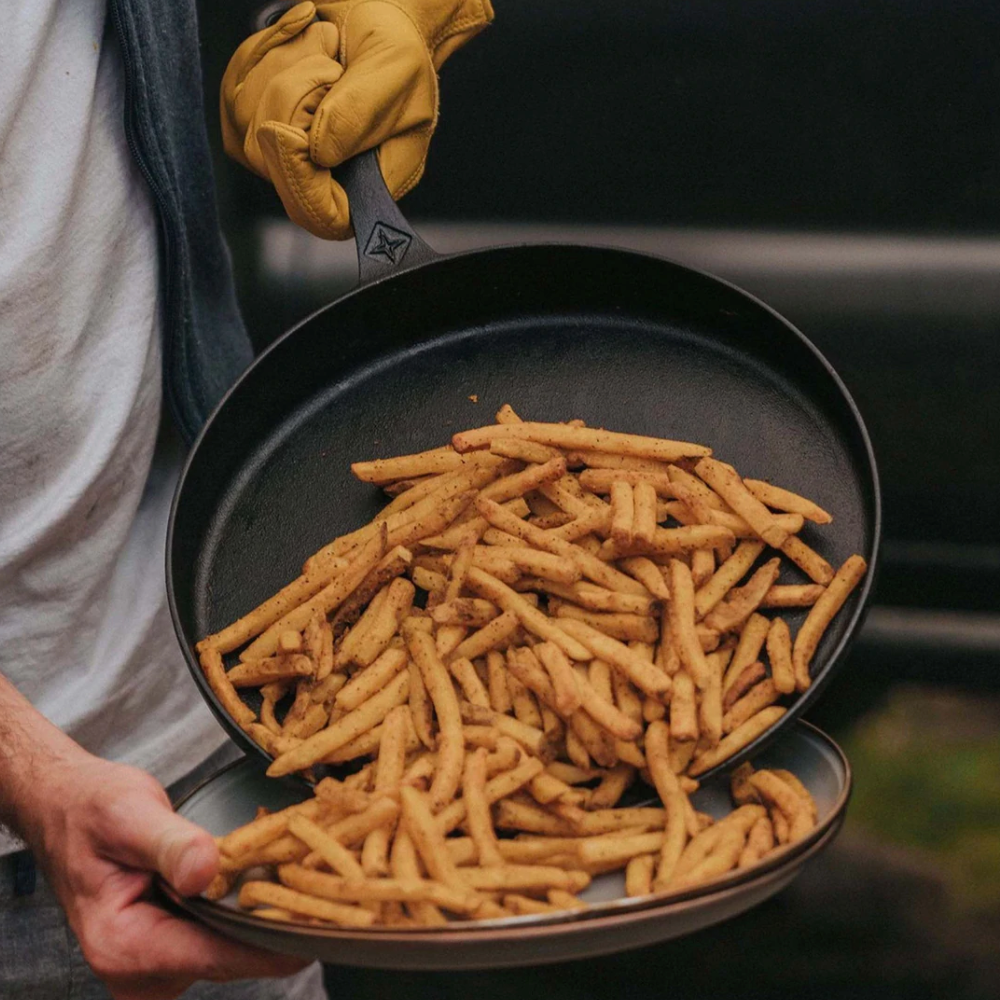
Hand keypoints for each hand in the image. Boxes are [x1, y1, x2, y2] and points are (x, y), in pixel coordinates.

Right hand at [21, 751, 305, 999]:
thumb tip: (207, 871)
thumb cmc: (92, 810)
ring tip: (306, 873)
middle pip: (231, 957)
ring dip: (266, 915)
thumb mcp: (129, 814)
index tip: (326, 920)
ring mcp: (157, 969)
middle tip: (330, 884)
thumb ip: (171, 844)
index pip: (218, 954)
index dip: (274, 937)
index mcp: (123, 946)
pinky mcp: (172, 953)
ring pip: (232, 950)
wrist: (67, 811)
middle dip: (277, 921)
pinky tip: (272, 878)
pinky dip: (247, 910)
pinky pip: (223, 938)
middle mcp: (138, 972)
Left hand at [220, 0, 493, 238]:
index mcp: (374, 181)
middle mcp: (328, 177)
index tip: (289, 135)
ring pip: (248, 121)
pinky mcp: (256, 122)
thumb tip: (318, 152)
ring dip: (284, 64)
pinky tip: (298, 37)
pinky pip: (234, 89)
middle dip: (296, 95)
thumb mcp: (395, 70)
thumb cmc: (395, 46)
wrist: (374, 12)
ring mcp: (287, 154)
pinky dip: (263, 50)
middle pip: (275, 162)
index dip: (300, 186)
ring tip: (325, 46)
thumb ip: (360, 113)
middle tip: (334, 64)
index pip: (327, 218)